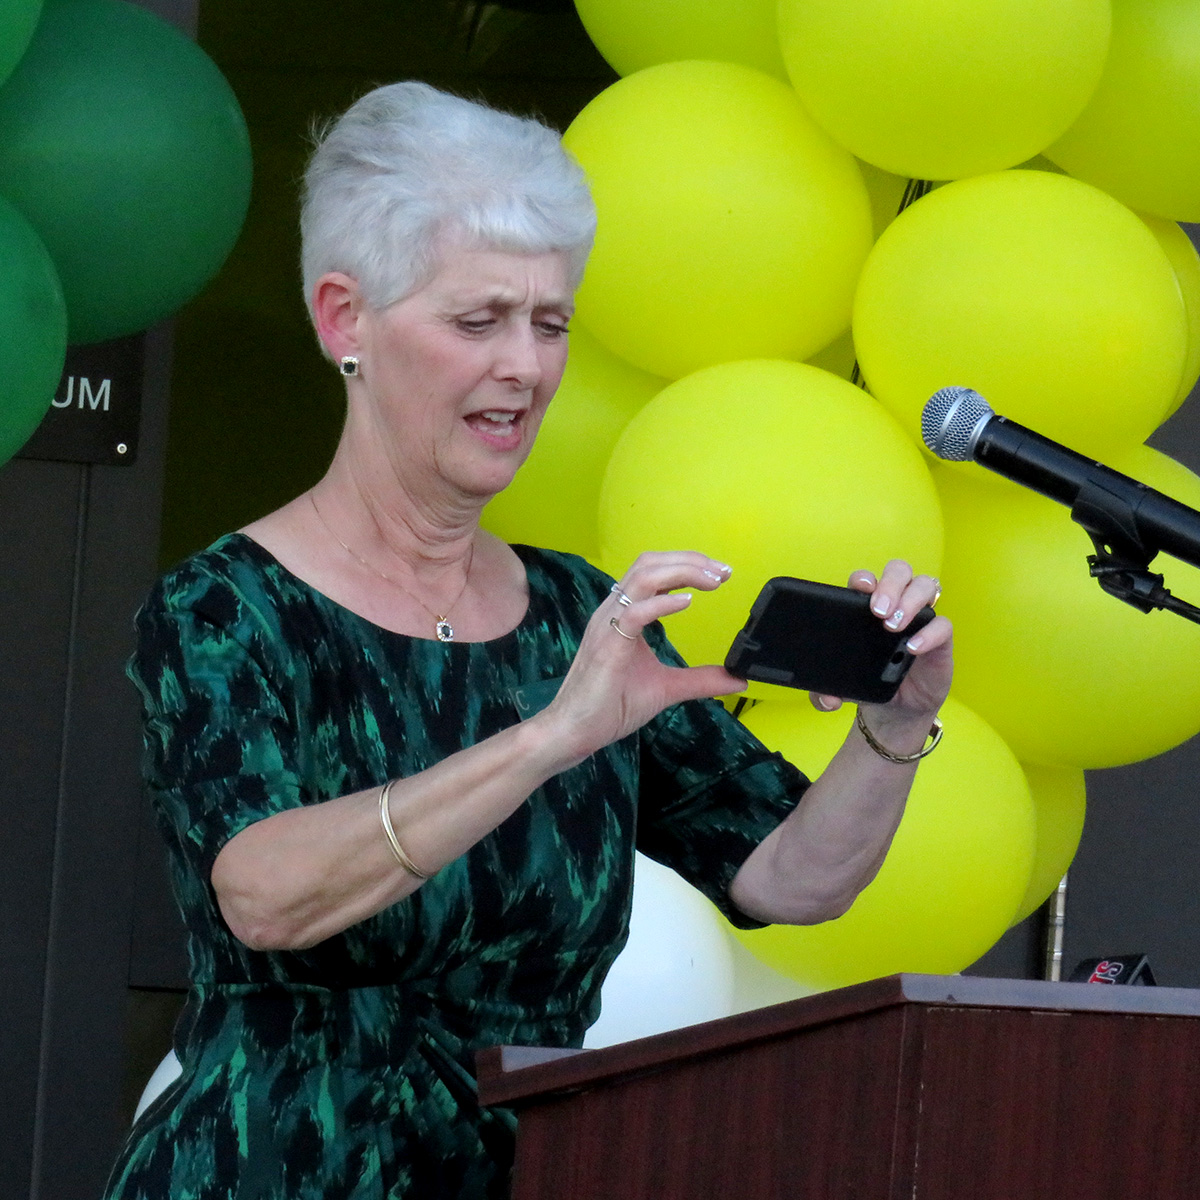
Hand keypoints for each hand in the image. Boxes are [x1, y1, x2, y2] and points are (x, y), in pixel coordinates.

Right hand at [538, 551, 746, 764]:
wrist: (575, 731)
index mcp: (625, 614)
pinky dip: (662, 603)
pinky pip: (634, 613)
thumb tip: (738, 679)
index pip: (655, 571)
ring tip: (711, 580)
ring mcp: (608, 625)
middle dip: (689, 560)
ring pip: (643, 577)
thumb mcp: (667, 687)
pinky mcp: (608, 645)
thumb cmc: (611, 706)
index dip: (688, 565)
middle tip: (723, 572)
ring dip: (681, 572)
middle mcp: (614, 611)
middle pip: (650, 564)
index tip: (720, 574)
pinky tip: (687, 602)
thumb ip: (700, 680)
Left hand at [810, 559, 952, 729]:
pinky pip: (943, 624)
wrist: (895, 710)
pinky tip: (912, 647)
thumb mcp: (841, 686)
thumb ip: (823, 693)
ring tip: (893, 626)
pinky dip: (929, 632)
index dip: (864, 579)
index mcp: (867, 605)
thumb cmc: (866, 684)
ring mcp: (920, 618)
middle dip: (889, 584)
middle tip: (878, 610)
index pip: (867, 579)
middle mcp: (896, 603)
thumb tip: (826, 700)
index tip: (860, 588)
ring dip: (910, 600)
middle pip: (899, 571)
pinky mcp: (940, 638)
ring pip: (924, 586)